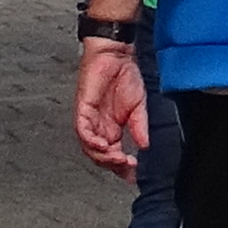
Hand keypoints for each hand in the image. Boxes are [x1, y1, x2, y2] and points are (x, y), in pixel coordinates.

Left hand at [74, 40, 149, 173]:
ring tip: (117, 159)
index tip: (133, 173)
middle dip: (113, 165)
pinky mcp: (83, 109)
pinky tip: (103, 146)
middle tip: (127, 168)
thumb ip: (140, 126)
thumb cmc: (125, 75)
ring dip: (103, 156)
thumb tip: (145, 145)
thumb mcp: (139, 106)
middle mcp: (99, 127)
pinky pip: (82, 131)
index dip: (122, 166)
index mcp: (112, 128)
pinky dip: (92, 141)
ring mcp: (89, 119)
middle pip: (100, 155)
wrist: (117, 54)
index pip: (113, 154)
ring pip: (89, 147)